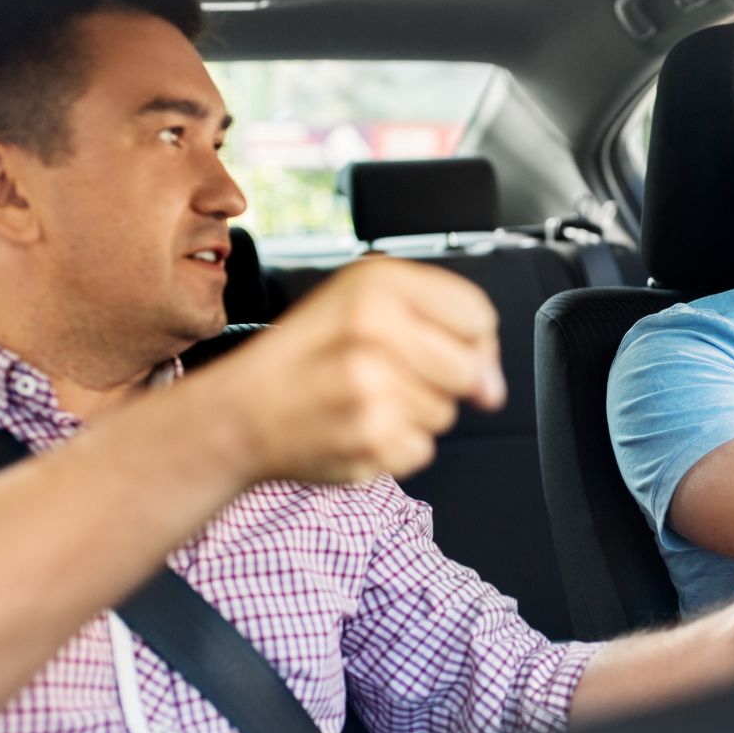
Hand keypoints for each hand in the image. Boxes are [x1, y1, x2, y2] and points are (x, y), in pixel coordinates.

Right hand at [205, 257, 505, 483]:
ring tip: (362, 400)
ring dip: (413, 414)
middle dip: (441, 381)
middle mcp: (376, 328)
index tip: (440, 349)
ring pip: (446, 412)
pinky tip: (356, 428)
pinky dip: (395, 448)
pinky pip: (422, 449)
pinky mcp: (371, 438)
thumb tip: (494, 388)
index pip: (477, 315)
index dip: (470, 340)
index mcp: (379, 283)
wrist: (239, 412)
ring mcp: (373, 386)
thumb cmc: (308, 355)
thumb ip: (441, 325)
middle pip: (470, 368)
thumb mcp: (363, 302)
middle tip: (387, 376)